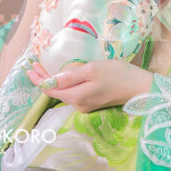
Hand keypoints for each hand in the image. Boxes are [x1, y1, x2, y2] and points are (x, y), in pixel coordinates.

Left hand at [26, 60, 152, 112]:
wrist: (140, 87)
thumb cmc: (118, 74)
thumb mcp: (92, 69)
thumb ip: (70, 75)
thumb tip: (50, 79)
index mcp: (76, 97)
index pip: (50, 89)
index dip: (38, 78)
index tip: (29, 67)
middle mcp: (79, 105)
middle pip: (55, 92)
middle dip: (44, 79)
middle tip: (34, 65)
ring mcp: (86, 105)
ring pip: (64, 93)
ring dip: (54, 81)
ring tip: (45, 69)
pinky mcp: (94, 102)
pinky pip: (73, 93)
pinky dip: (65, 84)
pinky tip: (64, 76)